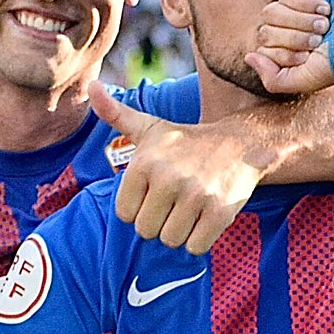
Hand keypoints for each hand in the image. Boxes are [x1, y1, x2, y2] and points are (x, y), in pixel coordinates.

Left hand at [88, 82, 262, 254]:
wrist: (241, 143)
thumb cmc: (187, 141)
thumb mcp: (150, 127)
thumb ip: (115, 114)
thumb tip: (92, 86)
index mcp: (144, 162)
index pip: (125, 214)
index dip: (139, 207)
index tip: (154, 192)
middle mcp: (168, 178)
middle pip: (146, 230)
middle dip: (159, 222)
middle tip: (174, 202)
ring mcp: (196, 196)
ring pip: (170, 241)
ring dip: (179, 232)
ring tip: (189, 210)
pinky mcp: (220, 211)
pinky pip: (196, 247)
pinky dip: (199, 240)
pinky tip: (204, 219)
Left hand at [245, 0, 333, 95]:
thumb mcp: (302, 80)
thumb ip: (272, 79)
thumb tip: (249, 56)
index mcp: (284, 51)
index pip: (263, 50)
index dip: (284, 55)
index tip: (307, 58)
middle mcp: (286, 30)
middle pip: (265, 31)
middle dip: (293, 39)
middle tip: (319, 40)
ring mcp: (292, 10)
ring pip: (271, 13)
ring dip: (299, 22)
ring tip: (324, 26)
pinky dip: (306, 4)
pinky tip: (326, 9)